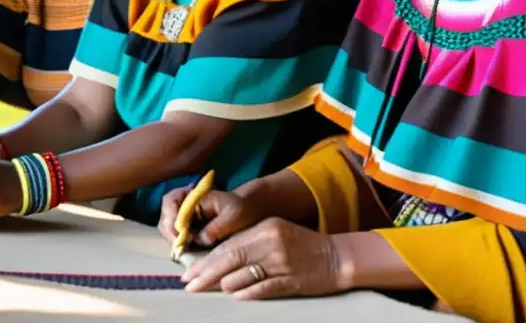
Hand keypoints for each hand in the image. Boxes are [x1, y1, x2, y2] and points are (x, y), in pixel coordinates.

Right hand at [158, 187, 261, 248]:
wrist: (248, 211)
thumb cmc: (242, 209)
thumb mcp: (233, 216)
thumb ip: (216, 227)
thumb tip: (200, 240)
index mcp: (194, 194)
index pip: (171, 202)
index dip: (172, 219)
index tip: (180, 236)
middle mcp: (184, 202)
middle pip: (165, 214)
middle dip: (169, 232)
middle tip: (179, 248)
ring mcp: (185, 214)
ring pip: (168, 226)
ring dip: (172, 239)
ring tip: (182, 252)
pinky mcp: (188, 226)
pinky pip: (176, 234)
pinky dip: (178, 243)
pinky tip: (186, 251)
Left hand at [180, 217, 343, 299]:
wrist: (337, 257)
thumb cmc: (302, 244)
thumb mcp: (273, 232)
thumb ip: (248, 241)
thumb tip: (218, 258)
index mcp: (263, 228)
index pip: (226, 245)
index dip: (205, 260)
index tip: (188, 271)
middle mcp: (269, 243)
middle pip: (228, 260)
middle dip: (205, 274)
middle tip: (189, 284)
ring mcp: (280, 263)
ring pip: (241, 277)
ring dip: (226, 286)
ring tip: (218, 289)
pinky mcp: (290, 281)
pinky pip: (260, 290)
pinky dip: (245, 294)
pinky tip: (236, 296)